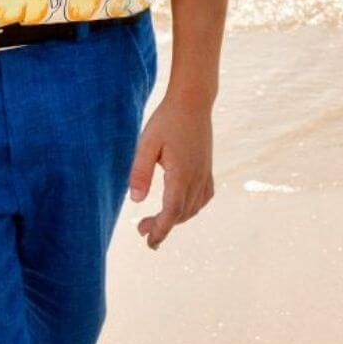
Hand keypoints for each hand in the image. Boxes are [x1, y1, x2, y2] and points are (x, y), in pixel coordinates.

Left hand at [127, 92, 214, 249]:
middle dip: (163, 226)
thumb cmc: (167, 120)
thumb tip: (135, 200)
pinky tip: (181, 207)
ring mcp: (205, 174)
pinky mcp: (207, 168)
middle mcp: (197, 178)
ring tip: (156, 221)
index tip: (149, 241)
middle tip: (142, 230)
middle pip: (181, 213)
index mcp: (181, 174)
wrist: (193, 102)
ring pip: (193, 208)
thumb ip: (140, 172)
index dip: (161, 230)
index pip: (172, 212)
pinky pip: (203, 197)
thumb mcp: (147, 143)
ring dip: (176, 218)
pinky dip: (191, 208)